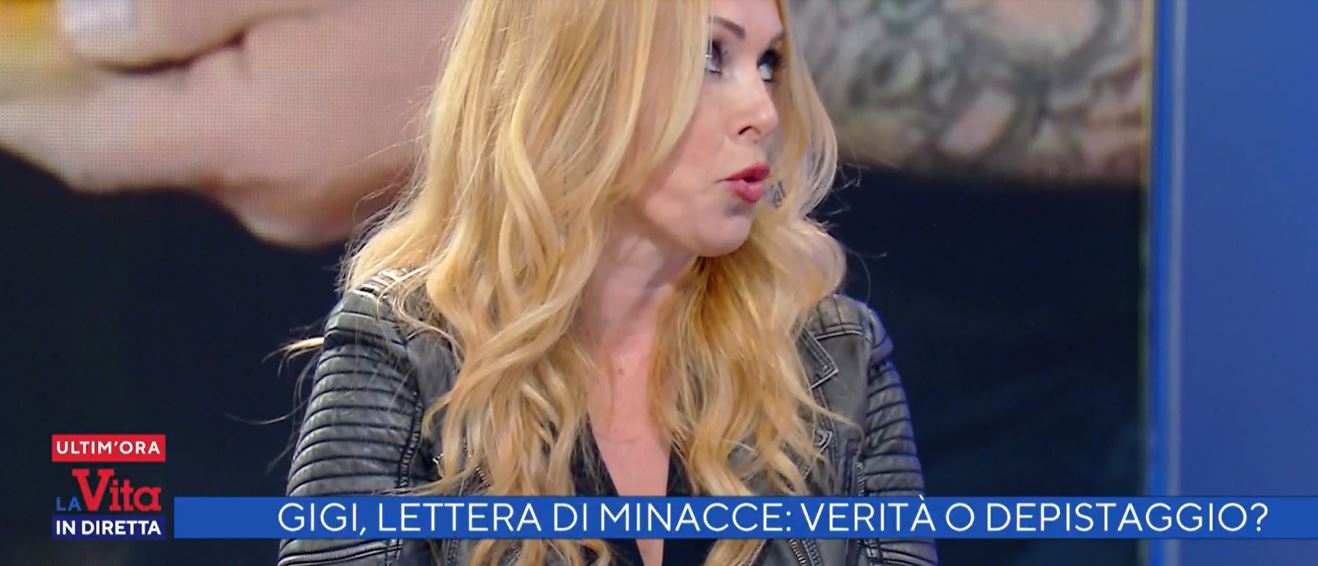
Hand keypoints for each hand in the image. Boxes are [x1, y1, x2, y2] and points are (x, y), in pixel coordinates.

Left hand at [0, 0, 461, 247]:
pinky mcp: (351, 205)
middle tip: (115, 19)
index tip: (1, 64)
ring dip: (193, 94)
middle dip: (118, 84)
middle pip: (148, 149)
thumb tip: (86, 31)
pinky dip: (248, 111)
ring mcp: (317, 212)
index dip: (20, 105)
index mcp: (249, 138)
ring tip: (234, 29)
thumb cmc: (440, 4)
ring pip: (212, 154)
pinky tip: (286, 56)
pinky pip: (266, 161)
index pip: (86, 144)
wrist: (569, 56)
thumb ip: (174, 8)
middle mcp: (273, 200)